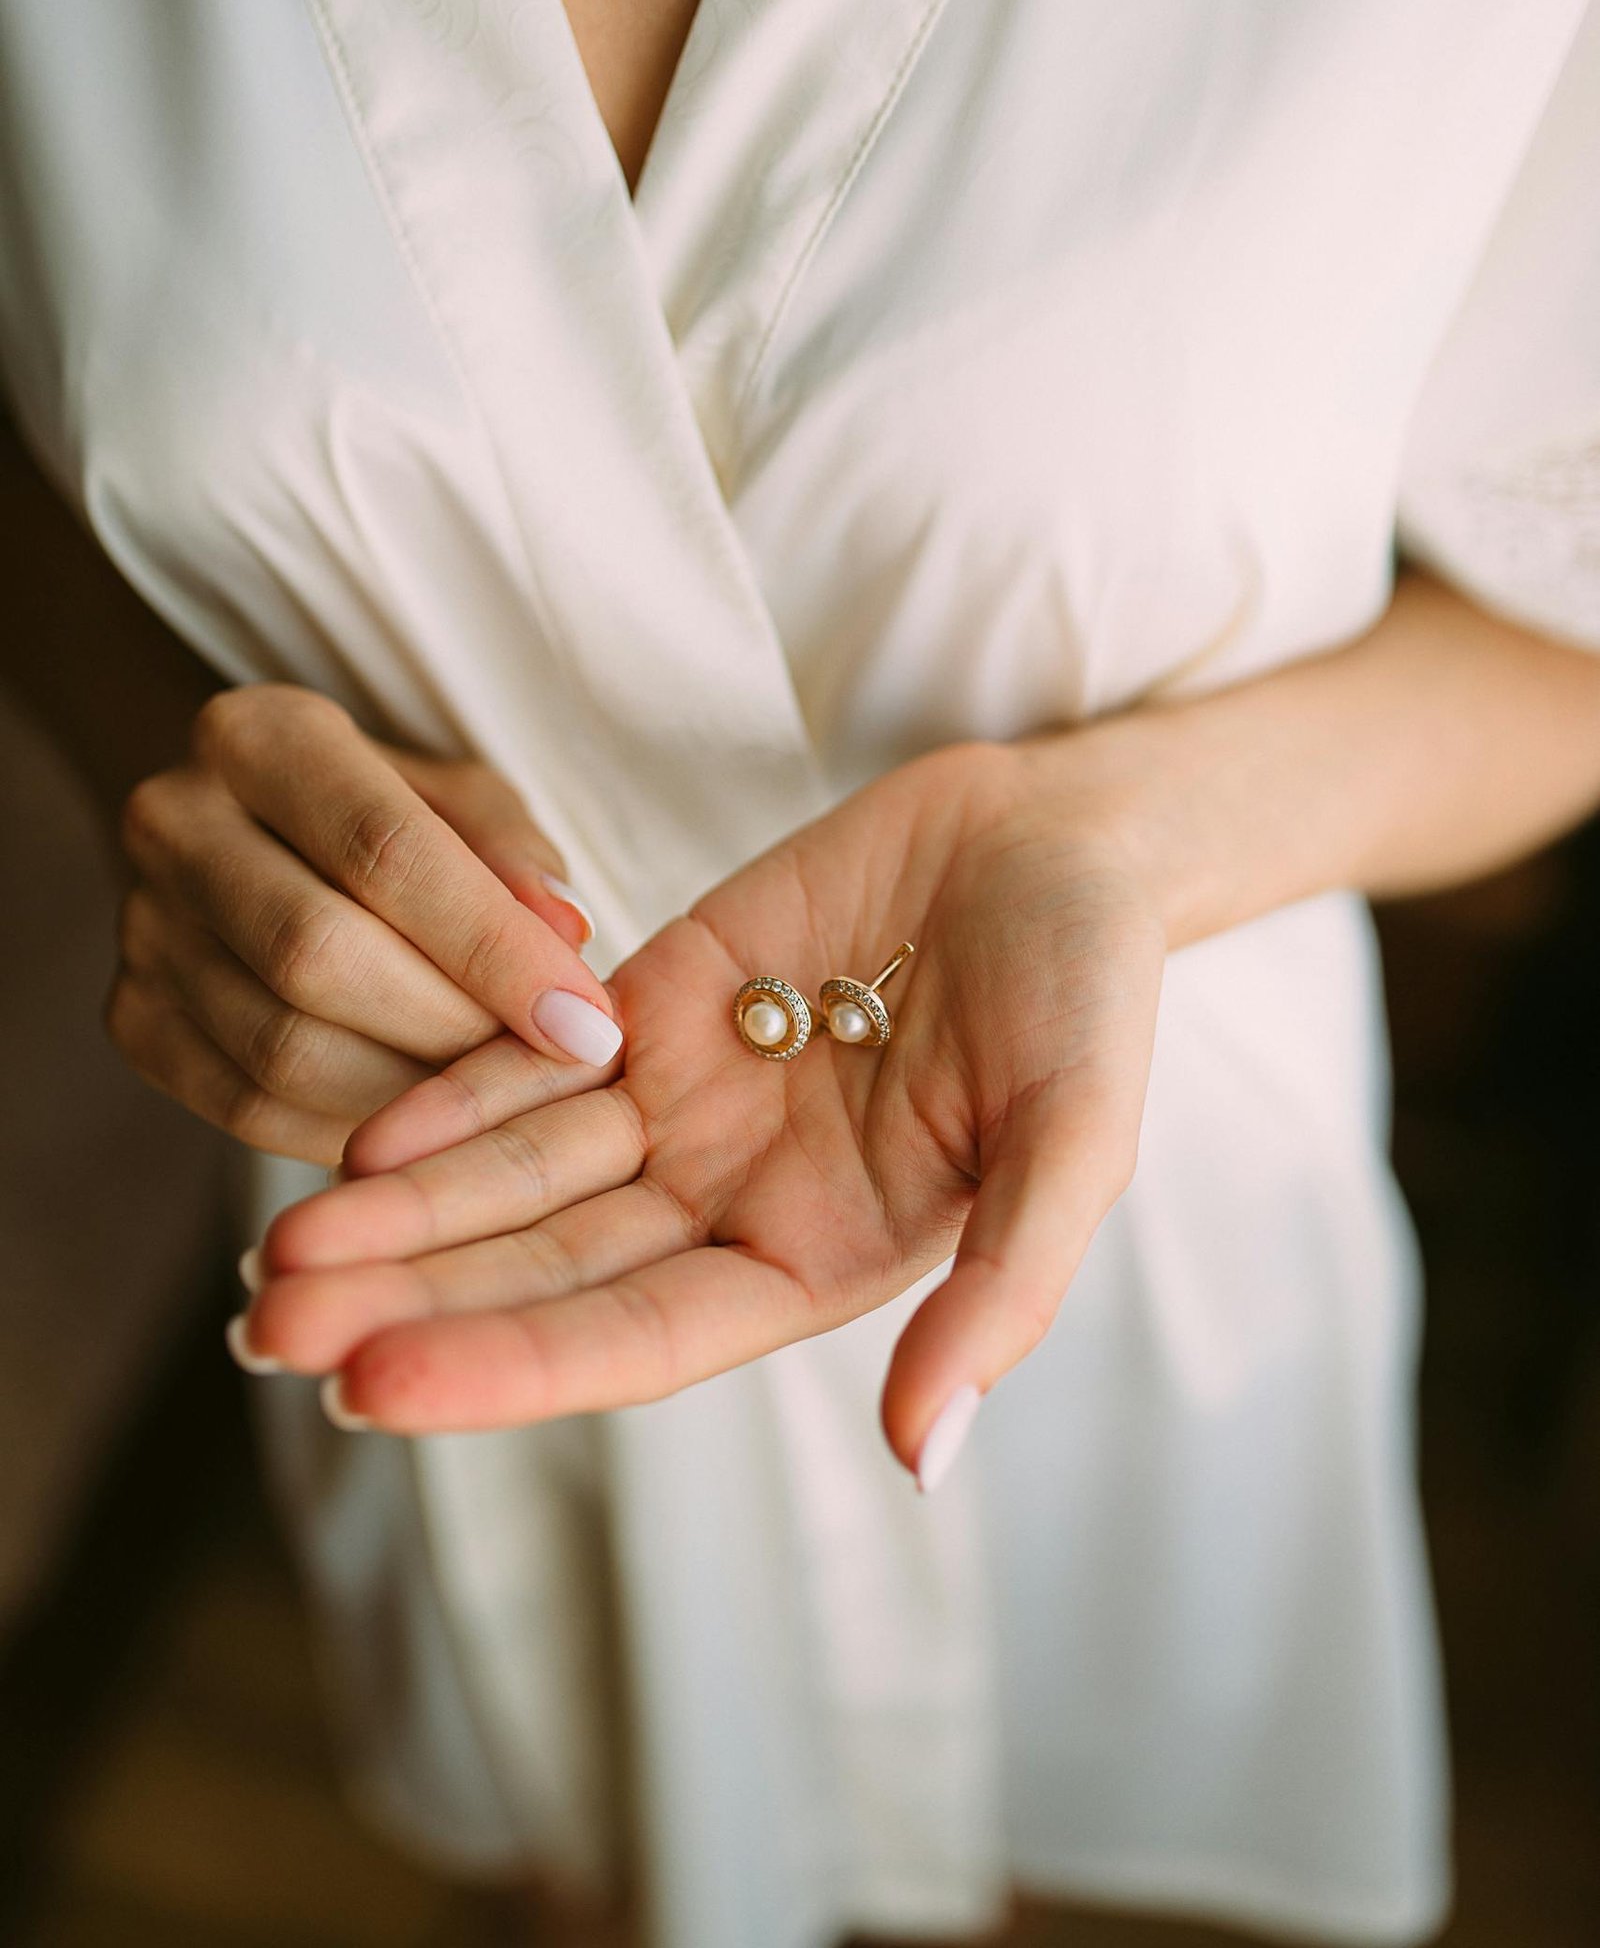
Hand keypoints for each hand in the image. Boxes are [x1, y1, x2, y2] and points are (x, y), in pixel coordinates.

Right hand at [107, 684, 621, 1163]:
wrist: (248, 834)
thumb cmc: (385, 815)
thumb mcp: (460, 799)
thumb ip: (512, 853)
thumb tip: (563, 932)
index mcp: (259, 736)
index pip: (382, 850)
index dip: (492, 948)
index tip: (587, 1020)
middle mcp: (175, 822)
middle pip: (318, 953)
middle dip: (453, 1028)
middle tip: (551, 1074)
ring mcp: (139, 927)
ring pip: (280, 1046)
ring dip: (410, 1093)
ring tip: (500, 1103)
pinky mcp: (131, 1018)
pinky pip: (244, 1106)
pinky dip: (349, 1128)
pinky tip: (426, 1125)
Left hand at [245, 738, 1166, 1475]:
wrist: (1060, 830)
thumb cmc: (1093, 992)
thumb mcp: (1078, 1140)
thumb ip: (1005, 1292)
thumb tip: (928, 1457)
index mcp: (817, 1260)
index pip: (638, 1339)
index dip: (508, 1367)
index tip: (373, 1390)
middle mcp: (729, 1200)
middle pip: (545, 1270)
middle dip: (412, 1301)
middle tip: (268, 1327)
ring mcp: (684, 1101)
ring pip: (519, 1174)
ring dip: (402, 1211)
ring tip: (274, 1252)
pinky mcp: (653, 1000)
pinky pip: (537, 1061)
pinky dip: (453, 1093)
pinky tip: (362, 1130)